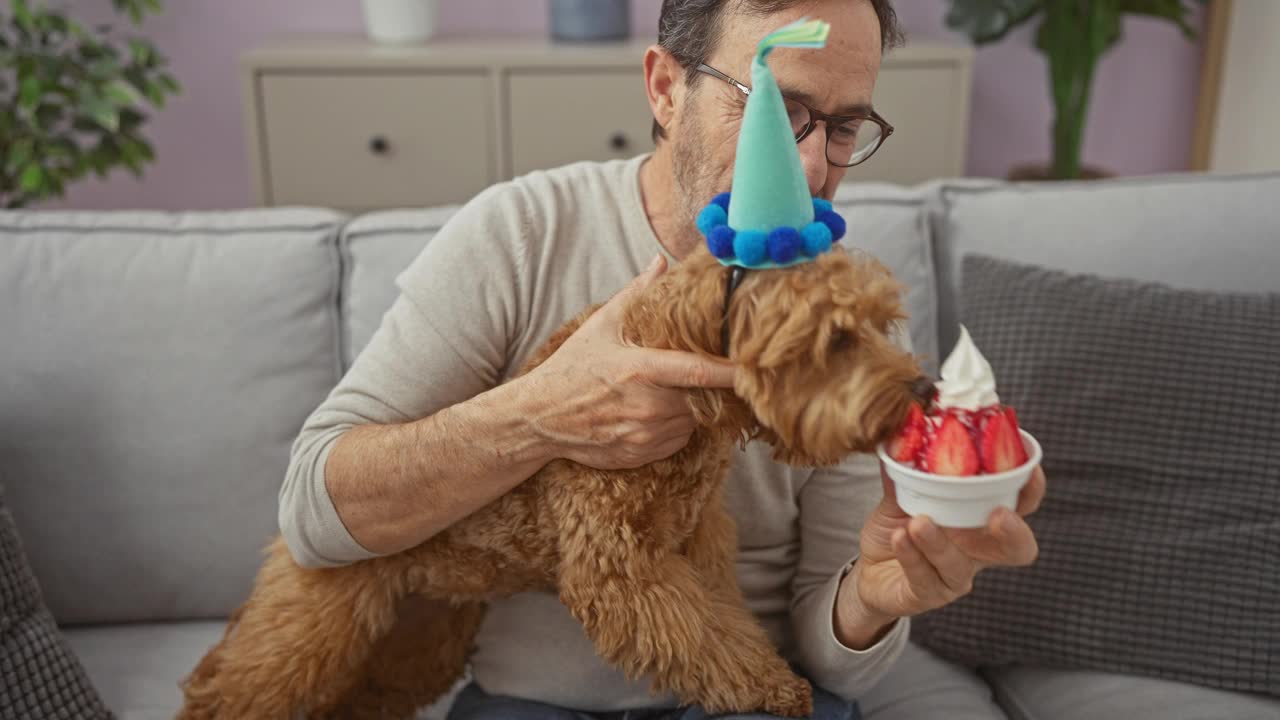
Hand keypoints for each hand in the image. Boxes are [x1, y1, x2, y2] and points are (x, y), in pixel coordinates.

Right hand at [521, 255, 736, 469]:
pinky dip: (678, 427)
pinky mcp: (643, 454)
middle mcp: (648, 406)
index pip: (700, 371)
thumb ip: (637, 294)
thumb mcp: (601, 326)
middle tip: (715, 374)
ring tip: (673, 391)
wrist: (540, 418)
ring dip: (693, 407)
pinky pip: (679, 440)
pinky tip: (658, 412)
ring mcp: (646, 434)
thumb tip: (662, 262)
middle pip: (704, 398)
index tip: (756, 364)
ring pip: (694, 422)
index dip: (732, 370)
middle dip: (713, 388)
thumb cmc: (572, 368)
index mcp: (641, 370)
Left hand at [839, 464, 1046, 635]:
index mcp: (979, 521)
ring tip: (918, 522)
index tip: (1030, 469)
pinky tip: (899, 537)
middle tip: (999, 515)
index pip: (1019, 506)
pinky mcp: (926, 594)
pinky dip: (911, 555)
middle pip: (1017, 548)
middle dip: (1014, 532)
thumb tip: (902, 436)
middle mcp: (975, 551)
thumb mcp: (900, 495)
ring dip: (939, 542)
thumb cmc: (898, 529)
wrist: (867, 570)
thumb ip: (906, 471)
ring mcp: (954, 576)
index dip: (1031, 490)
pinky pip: (924, 577)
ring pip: (959, 565)